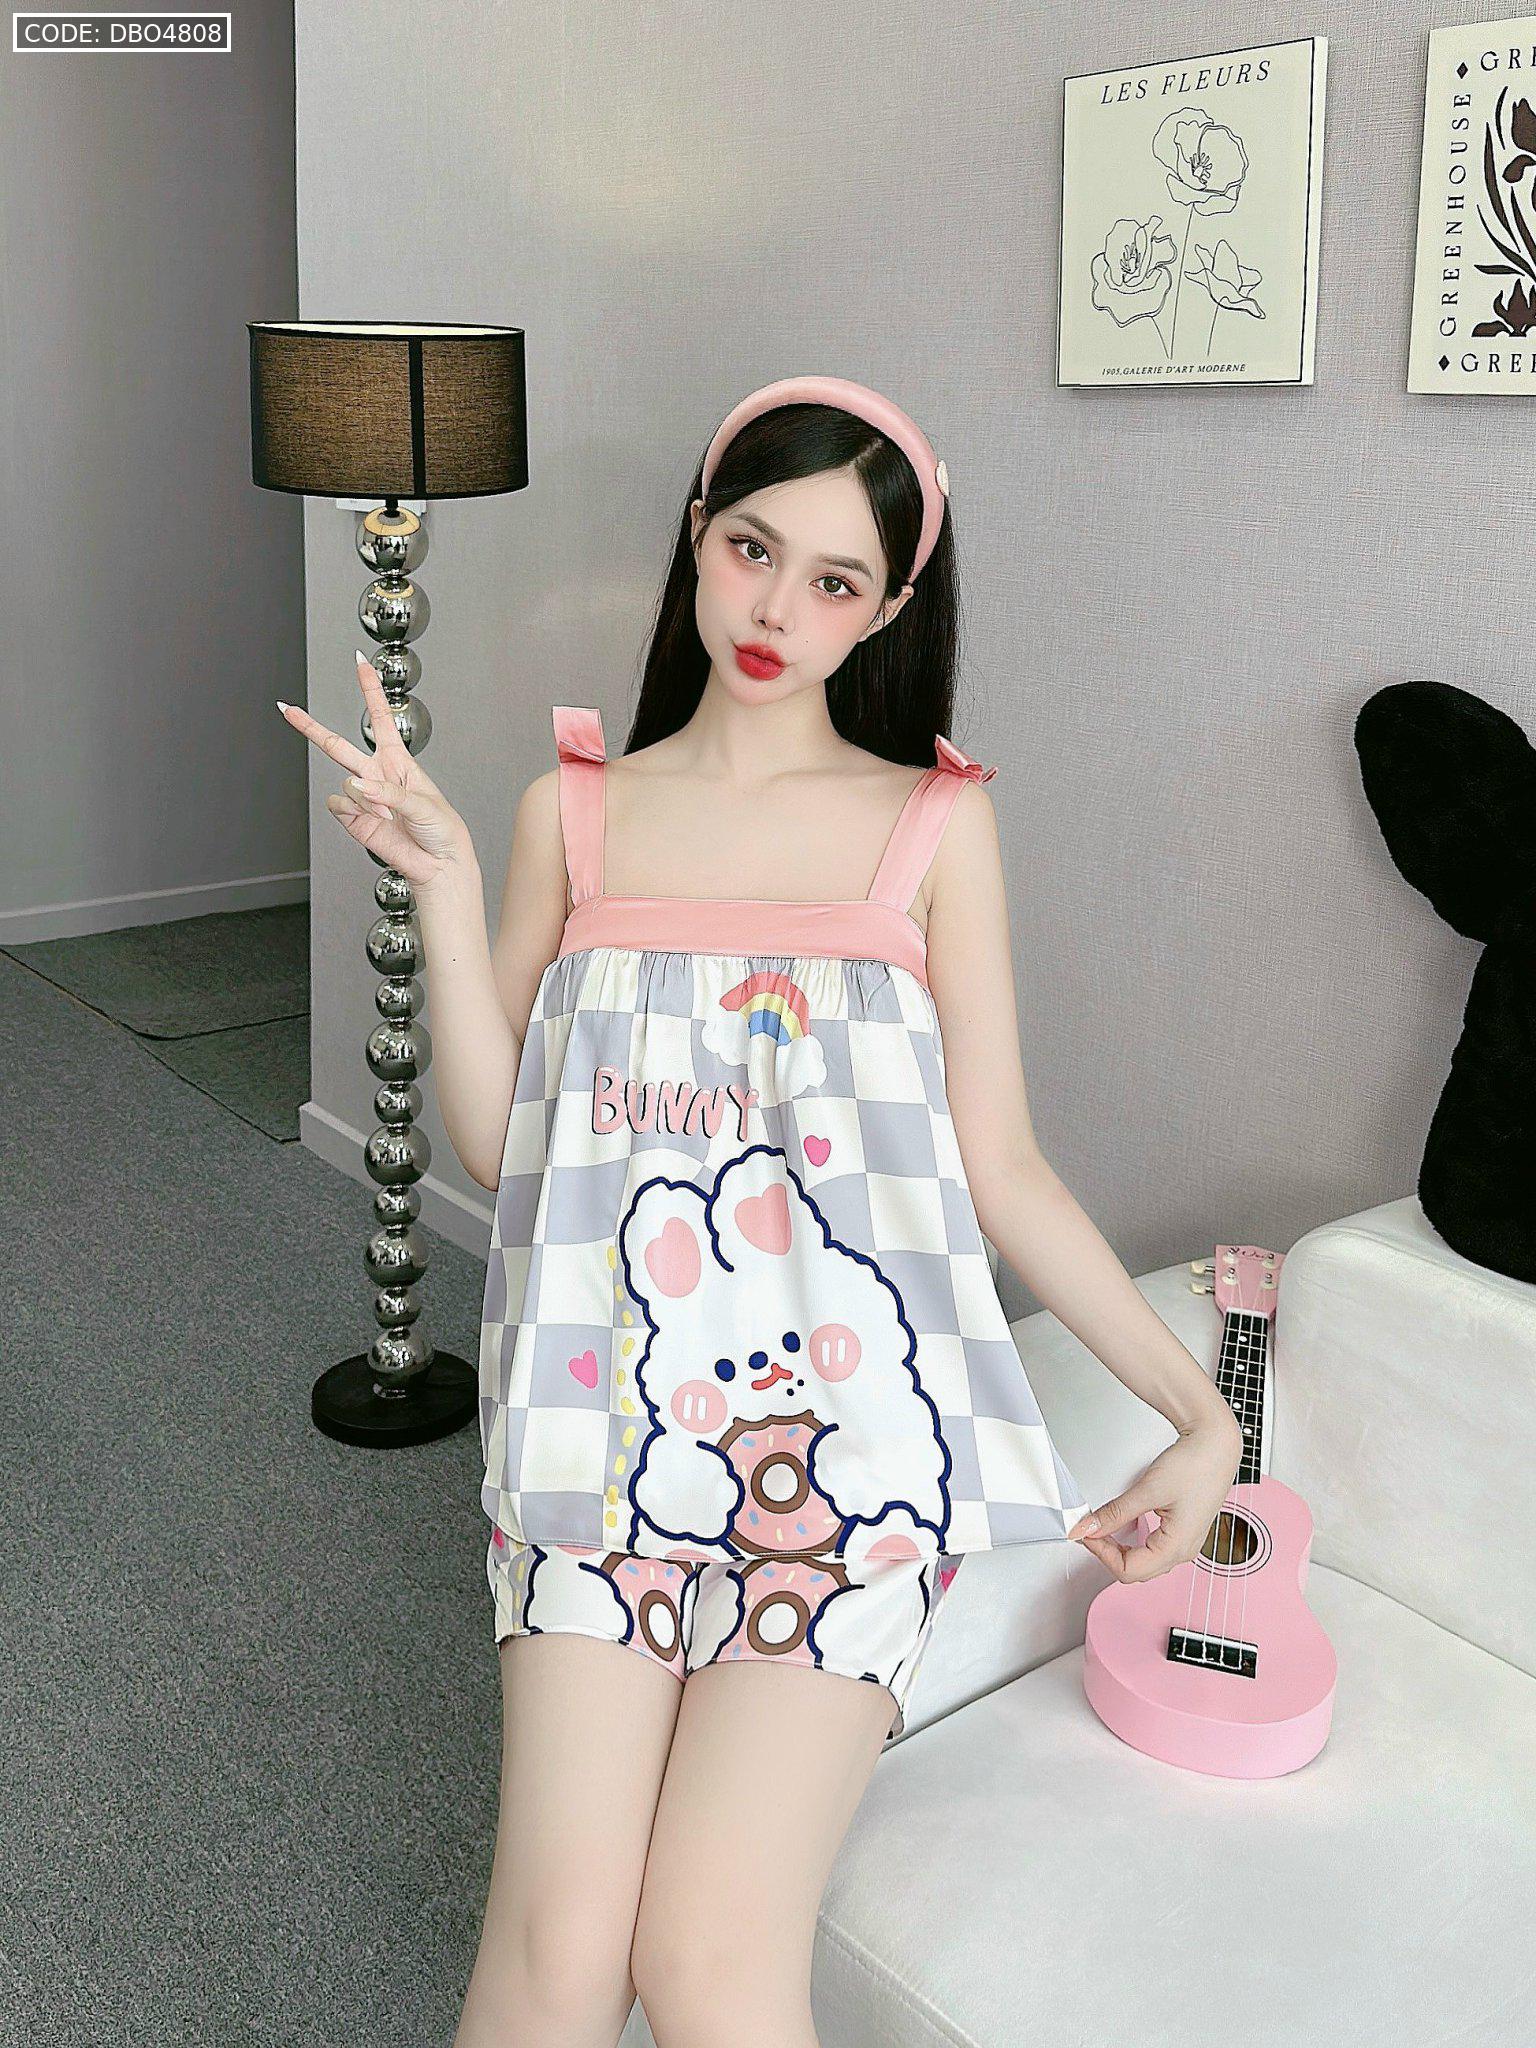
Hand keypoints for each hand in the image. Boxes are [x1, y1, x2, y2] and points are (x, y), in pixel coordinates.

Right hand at [277, 650, 473, 891]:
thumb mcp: (424, 803)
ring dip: (364, 797)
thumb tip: (357, 784)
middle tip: (288, 710)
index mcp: (399, 762)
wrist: (439, 865)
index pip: (379, 718)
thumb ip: (390, 791)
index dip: (369, 690)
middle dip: (311, 727)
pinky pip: (339, 805)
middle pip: (338, 745)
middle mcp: (377, 776)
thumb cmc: (442, 830)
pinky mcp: (354, 819)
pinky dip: (355, 811)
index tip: (359, 664)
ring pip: (343, 782)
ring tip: (387, 813)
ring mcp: (364, 798)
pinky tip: (374, 819)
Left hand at [1065, 1412, 1243, 1582]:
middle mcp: (1184, 1550)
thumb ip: (1115, 1513)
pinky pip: (1153, 1549)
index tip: (1086, 1533)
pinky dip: (1133, 1540)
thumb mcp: (1147, 1490)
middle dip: (1108, 1553)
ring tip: (1104, 1526)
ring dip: (1120, 1548)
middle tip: (1091, 1529)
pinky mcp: (1183, 1531)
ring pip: (1144, 1562)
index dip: (1101, 1553)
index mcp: (1176, 1547)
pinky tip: (1124, 1524)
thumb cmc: (1195, 1465)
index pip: (1128, 1570)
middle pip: (1136, 1570)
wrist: (1216, 1446)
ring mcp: (1185, 1542)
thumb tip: (1087, 1529)